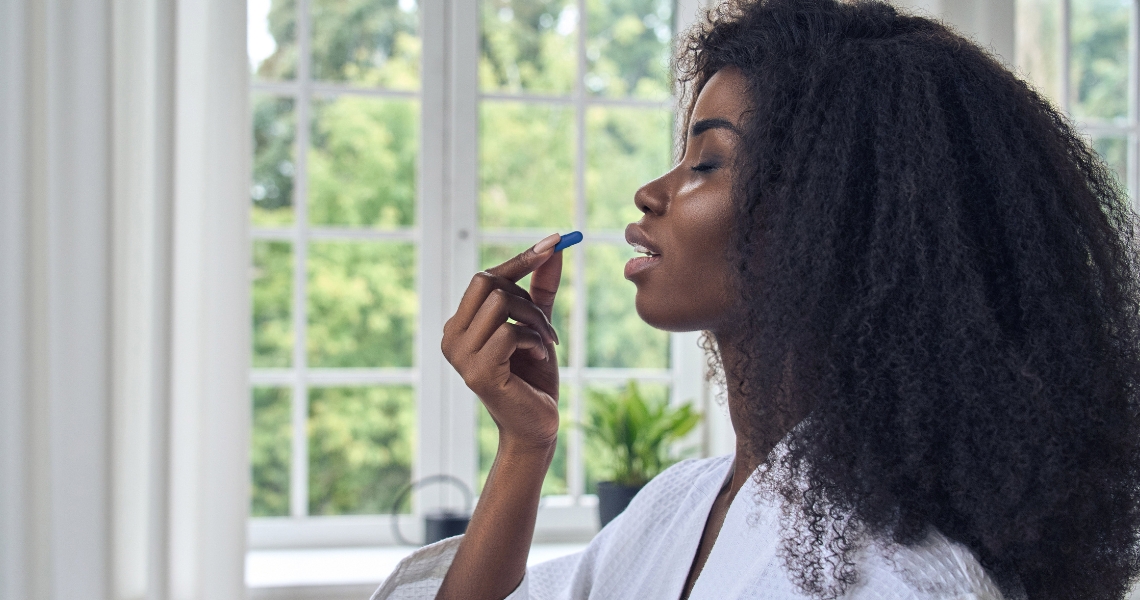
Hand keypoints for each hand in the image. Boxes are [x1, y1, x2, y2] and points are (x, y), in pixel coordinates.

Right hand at [441, 233, 563, 451]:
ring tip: (545, 344)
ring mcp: (460, 355)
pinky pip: (510, 332)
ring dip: (535, 321)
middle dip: (526, 298)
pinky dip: (534, 341)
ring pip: (501, 303)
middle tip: (546, 325)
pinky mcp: (477, 372)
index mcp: (460, 324)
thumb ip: (542, 289)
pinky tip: (539, 359)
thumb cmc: (534, 378)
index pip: (485, 278)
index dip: (520, 259)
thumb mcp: (538, 326)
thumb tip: (555, 246)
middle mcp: (451, 337)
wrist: (537, 426)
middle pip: (488, 283)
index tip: (555, 241)